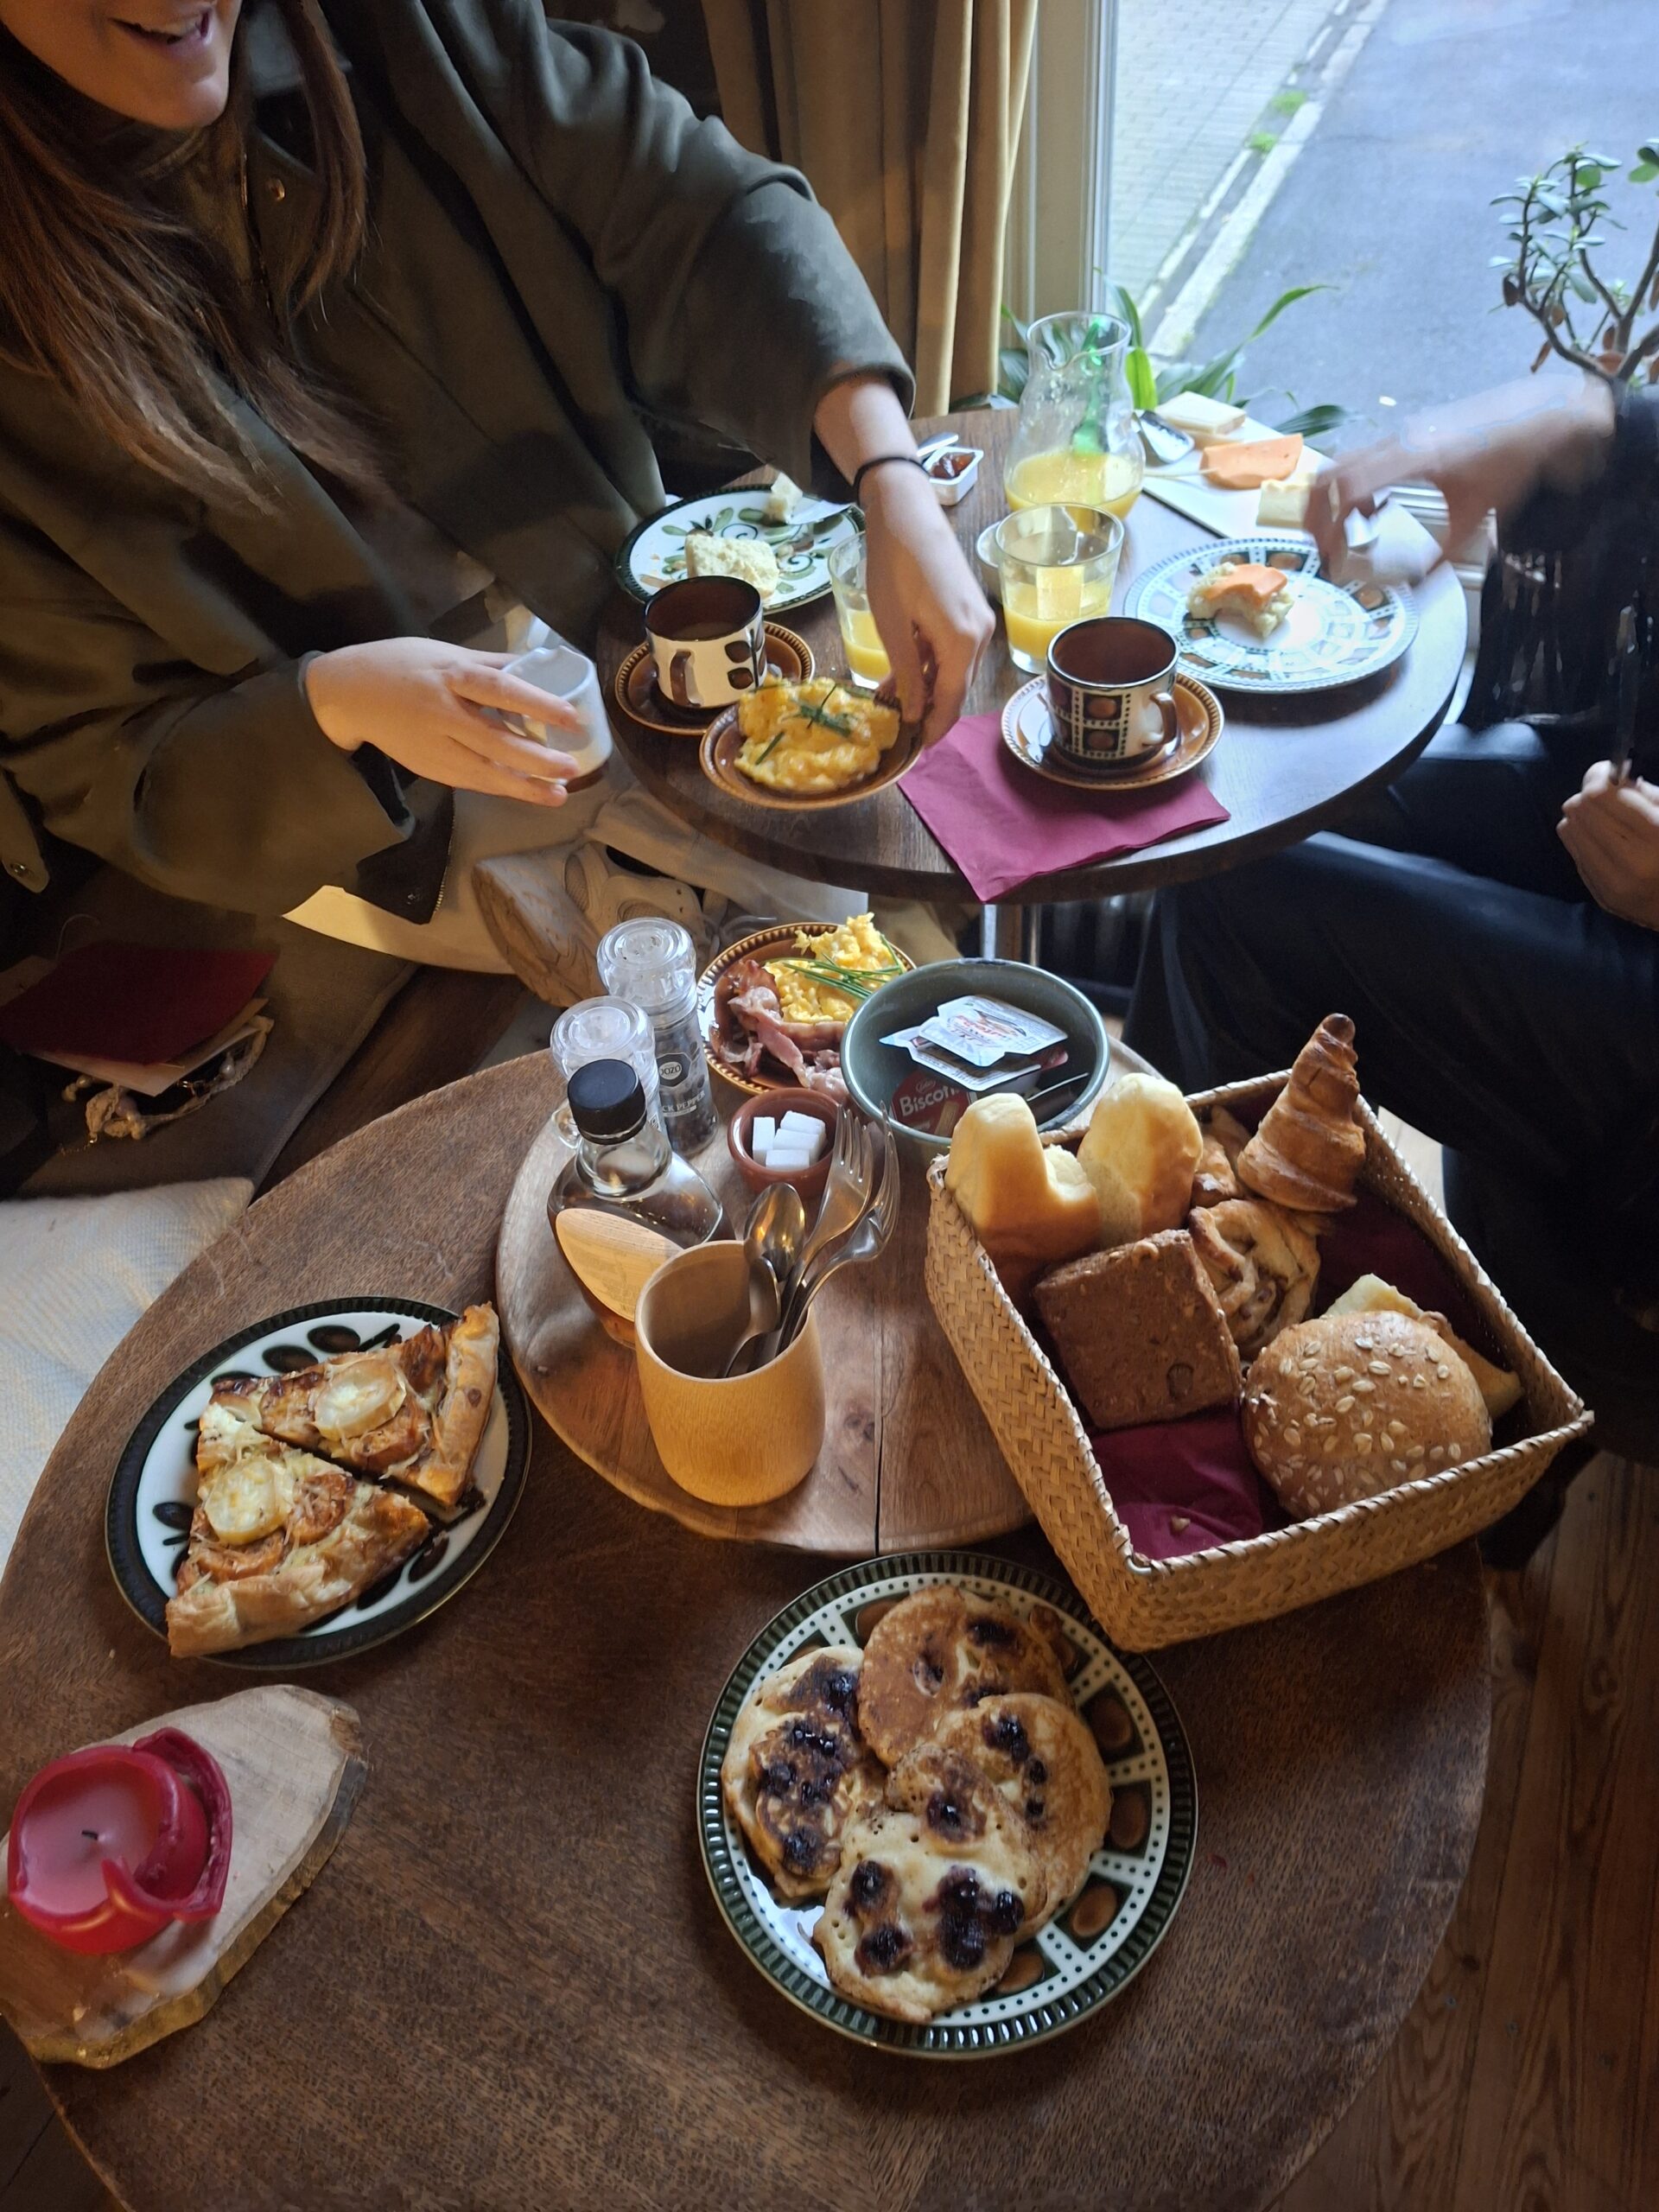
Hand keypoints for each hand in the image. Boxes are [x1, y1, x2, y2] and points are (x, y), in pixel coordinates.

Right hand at [304, 639, 579, 806]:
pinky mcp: (427, 767)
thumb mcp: (444, 652)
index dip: (537, 703)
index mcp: (449, 675)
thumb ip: (489, 664)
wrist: (349, 694)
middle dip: (535, 759)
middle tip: (571, 768)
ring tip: (558, 794)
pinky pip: (469, 780)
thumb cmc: (403, 665)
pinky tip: (526, 792)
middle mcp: (442, 713)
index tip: (572, 717)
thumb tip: (538, 666)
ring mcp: (432, 746)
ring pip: (482, 771)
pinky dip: (499, 786)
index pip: (499, 689)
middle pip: (494, 741)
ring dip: (522, 786)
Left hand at [860, 460, 994, 741]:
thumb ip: (906, 673)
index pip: (951, 699)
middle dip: (930, 709)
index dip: (934, 727)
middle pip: (957, 687)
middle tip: (899, 727)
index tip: (916, 748)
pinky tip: (906, 669)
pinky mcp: (972, 610)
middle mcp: (981, 635)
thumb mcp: (892, 626)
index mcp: (963, 641)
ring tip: (891, 697)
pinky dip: (932, 663)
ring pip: (955, 669)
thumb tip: (916, 713)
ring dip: (927, 686)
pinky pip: (955, 649)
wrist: (908, 512)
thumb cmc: (894, 566)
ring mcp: (981, 621)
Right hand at [1309, 376, 1615, 572]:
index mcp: (1411, 461)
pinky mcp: (1408, 431)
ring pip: (1342, 461)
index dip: (1329, 527)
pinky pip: (1363, 456)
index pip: (1347, 491)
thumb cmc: (1509, 465)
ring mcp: (1401, 432)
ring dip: (1332, 498)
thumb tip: (1414, 590)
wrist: (1537, 418)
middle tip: (1319, 547)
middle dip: (1315, 513)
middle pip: (1330, 472)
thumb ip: (1440, 555)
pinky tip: (1372, 508)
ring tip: (1341, 532)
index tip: (1329, 559)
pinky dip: (1353, 485)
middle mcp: (1397, 441)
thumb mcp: (1476, 517)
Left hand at [1558, 759, 1658, 928]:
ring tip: (1603, 817)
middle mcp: (1630, 860)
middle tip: (1605, 794)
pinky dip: (1581, 837)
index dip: (1599, 776)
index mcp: (1656, 833)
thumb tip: (1609, 775)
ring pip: (1569, 829)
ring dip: (1582, 816)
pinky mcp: (1602, 895)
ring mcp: (1612, 881)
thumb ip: (1645, 794)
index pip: (1599, 795)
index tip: (1607, 773)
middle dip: (1589, 795)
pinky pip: (1573, 852)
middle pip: (1580, 809)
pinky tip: (1600, 838)